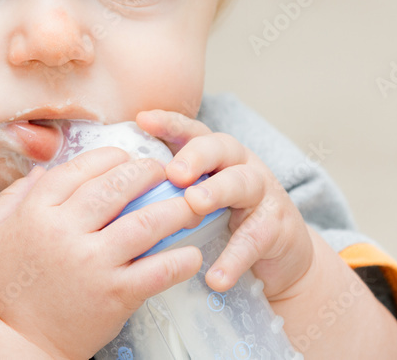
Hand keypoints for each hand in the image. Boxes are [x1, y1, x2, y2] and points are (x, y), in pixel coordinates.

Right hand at [0, 147, 204, 358]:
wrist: (16, 345)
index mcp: (37, 213)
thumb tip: (39, 170)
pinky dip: (181, 259)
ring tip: (190, 204)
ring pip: (146, 221)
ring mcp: (93, 263)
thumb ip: (14, 198)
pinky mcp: (115, 294)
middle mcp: (65, 232)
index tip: (126, 158)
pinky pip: (158, 270)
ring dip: (175, 208)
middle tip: (163, 174)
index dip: (109, 157)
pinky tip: (192, 253)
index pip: (80, 168)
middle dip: (148, 172)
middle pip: (118, 185)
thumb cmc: (6, 290)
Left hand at [135, 110, 315, 300]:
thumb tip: (116, 189)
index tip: (143, 119)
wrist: (280, 256)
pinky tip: (215, 277)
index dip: (170, 123)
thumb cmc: (228, 221)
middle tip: (173, 172)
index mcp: (217, 156)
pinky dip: (234, 258)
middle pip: (221, 147)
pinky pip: (255, 238)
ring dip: (217, 191)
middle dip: (196, 155)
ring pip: (242, 182)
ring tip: (194, 204)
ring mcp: (263, 193)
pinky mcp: (277, 227)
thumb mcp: (200, 199)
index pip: (193, 132)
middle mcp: (241, 165)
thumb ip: (170, 191)